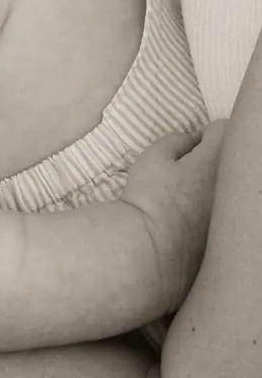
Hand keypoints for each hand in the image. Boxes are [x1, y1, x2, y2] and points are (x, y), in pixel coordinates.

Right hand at [119, 121, 226, 314]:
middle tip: (190, 169)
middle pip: (231, 162)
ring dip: (213, 186)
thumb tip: (190, 141)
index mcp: (215, 160)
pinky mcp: (222, 237)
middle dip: (215, 160)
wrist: (149, 250)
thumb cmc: (149, 198)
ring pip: (227, 190)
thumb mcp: (154, 157)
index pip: (224, 129)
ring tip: (189, 195)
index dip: (206, 132)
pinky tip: (191, 218)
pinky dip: (210, 211)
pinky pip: (221, 215)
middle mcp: (229, 187)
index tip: (192, 143)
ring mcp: (228, 214)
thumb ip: (176, 141)